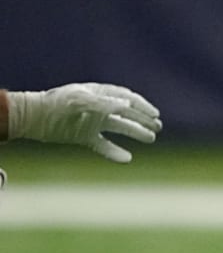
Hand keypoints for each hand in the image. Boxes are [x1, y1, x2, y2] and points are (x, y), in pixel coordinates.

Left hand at [6, 83, 160, 162]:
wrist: (34, 117)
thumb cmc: (57, 103)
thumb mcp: (80, 99)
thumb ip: (103, 102)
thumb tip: (127, 105)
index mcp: (100, 94)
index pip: (127, 98)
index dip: (143, 106)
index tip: (155, 114)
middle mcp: (99, 108)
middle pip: (127, 114)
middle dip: (143, 120)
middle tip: (157, 128)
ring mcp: (92, 123)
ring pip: (120, 128)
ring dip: (135, 132)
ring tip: (150, 138)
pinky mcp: (84, 137)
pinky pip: (104, 145)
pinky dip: (115, 152)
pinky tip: (127, 159)